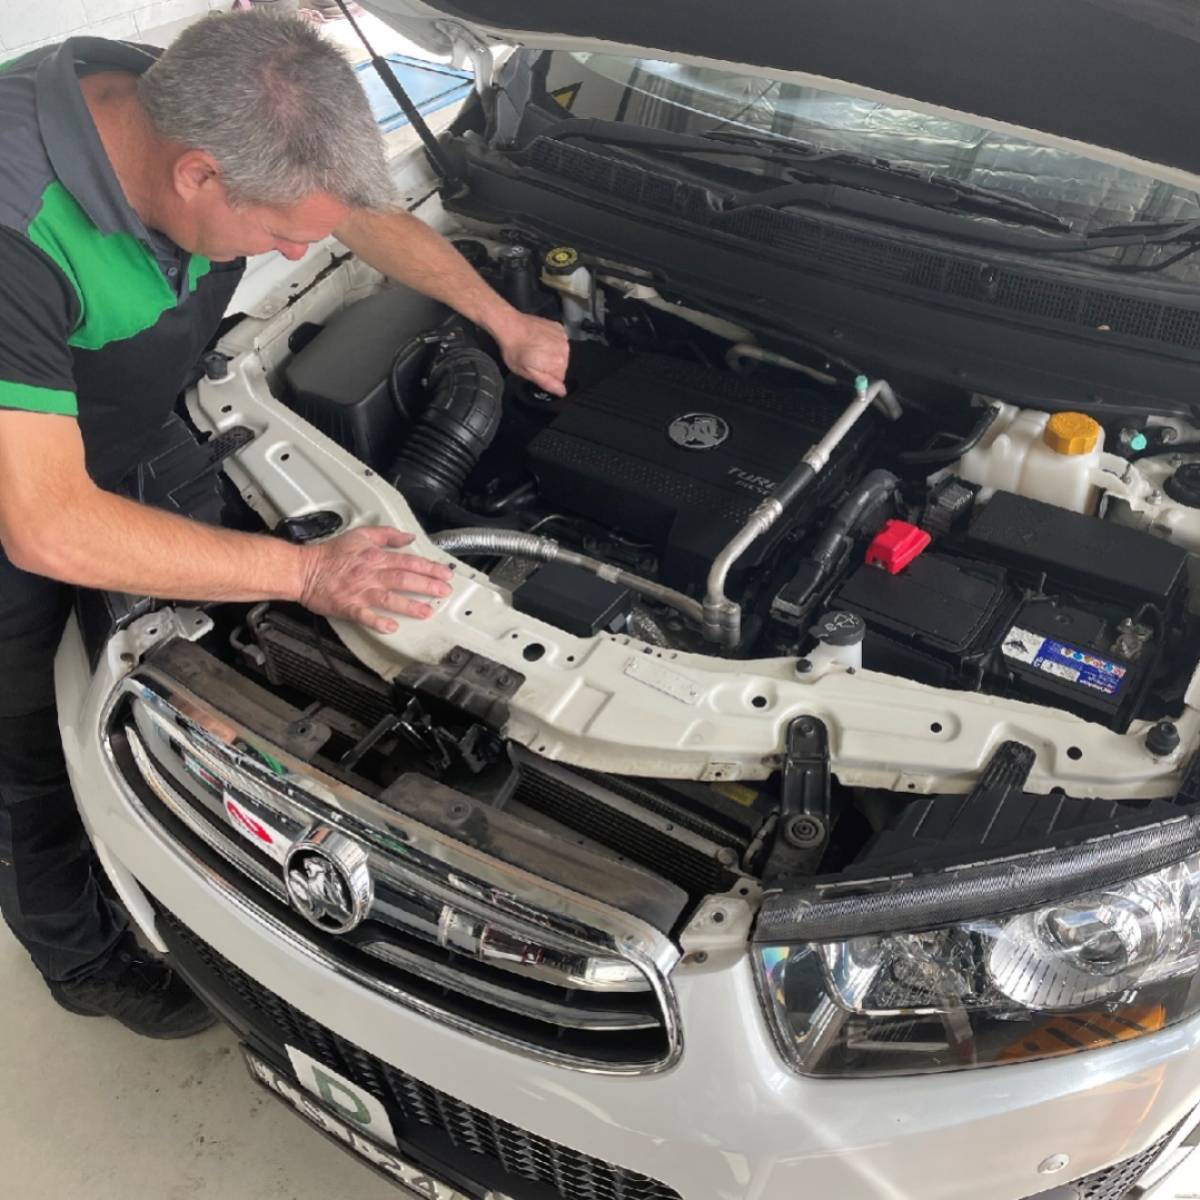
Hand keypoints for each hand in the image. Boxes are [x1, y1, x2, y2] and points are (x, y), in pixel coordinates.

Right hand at [297, 526, 452, 632]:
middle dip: (427, 585)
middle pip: (404, 578)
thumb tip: (408, 537)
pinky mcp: (348, 606)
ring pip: (389, 598)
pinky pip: (365, 616)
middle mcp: (370, 574)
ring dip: (409, 605)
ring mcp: (360, 591)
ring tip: (427, 612)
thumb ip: (386, 535)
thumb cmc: (329, 554)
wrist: (303, 569)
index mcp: (375, 557)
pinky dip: (378, 622)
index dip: (429, 567)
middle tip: (444, 592)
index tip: (445, 574)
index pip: (408, 561)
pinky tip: (392, 627)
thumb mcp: (360, 535)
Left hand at [492, 311, 568, 396]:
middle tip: (533, 360)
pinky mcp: (559, 329)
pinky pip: (559, 342)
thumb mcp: (527, 372)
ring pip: (561, 354)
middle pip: (561, 367)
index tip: (535, 370)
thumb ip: (547, 383)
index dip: (546, 377)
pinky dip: (552, 343)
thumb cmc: (514, 349)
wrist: (510, 326)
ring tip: (535, 349)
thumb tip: (562, 391)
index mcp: (558, 363)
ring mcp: (562, 338)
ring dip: (551, 354)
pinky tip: (539, 340)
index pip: (559, 380)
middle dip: (549, 366)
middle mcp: (564, 350)